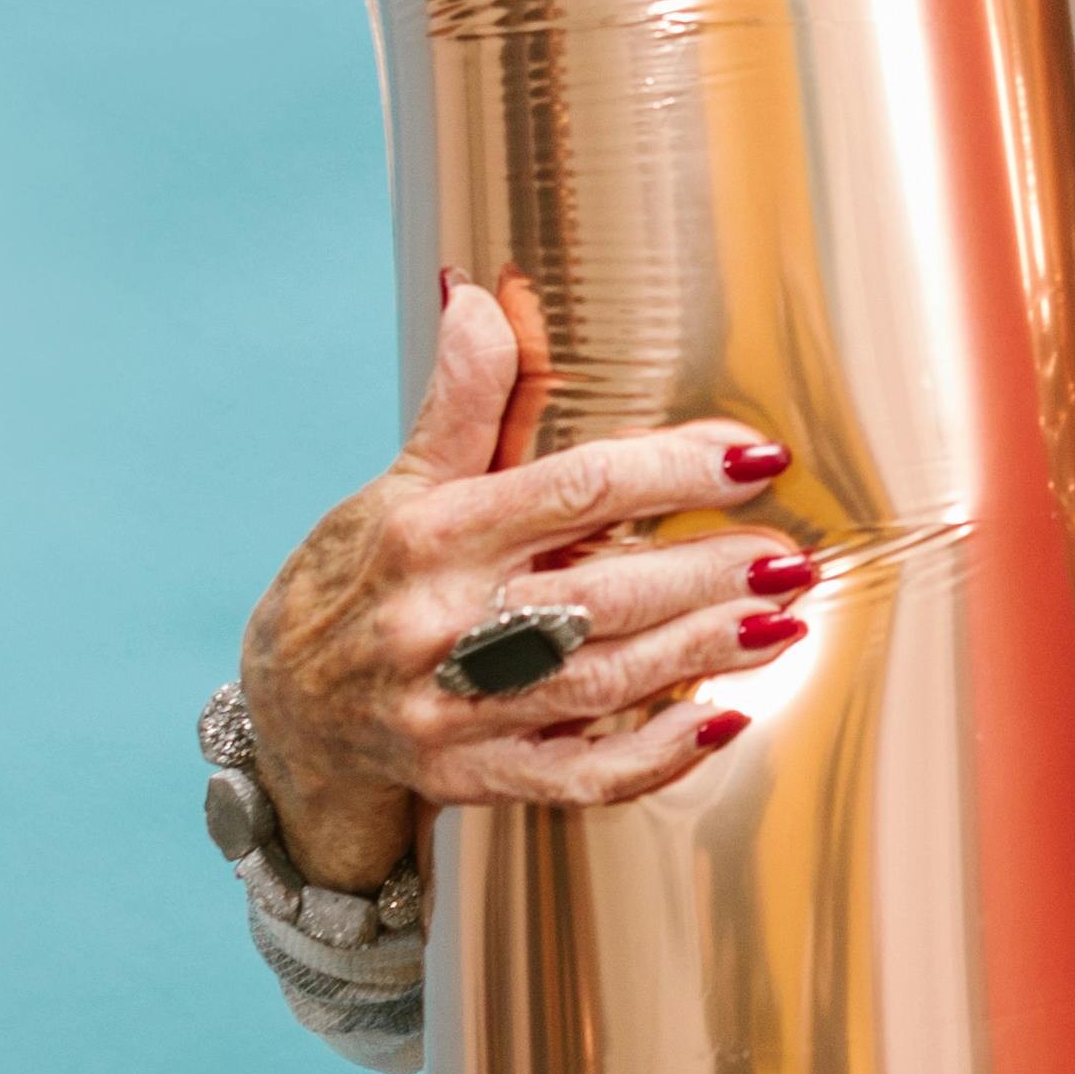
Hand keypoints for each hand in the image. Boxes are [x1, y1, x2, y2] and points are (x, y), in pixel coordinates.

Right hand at [237, 274, 813, 884]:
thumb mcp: (397, 484)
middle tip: (790, 557)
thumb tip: (480, 296)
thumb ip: (463, 402)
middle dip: (706, 575)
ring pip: (601, 683)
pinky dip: (652, 755)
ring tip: (783, 623)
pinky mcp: (471, 778)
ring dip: (701, 653)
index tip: (755, 457)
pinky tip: (719, 721)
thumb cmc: (356, 578)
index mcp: (429, 536)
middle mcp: (440, 625)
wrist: (283, 710)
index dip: (671, 471)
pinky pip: (576, 777)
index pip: (572, 490)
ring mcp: (455, 711)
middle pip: (601, 594)